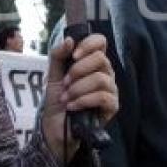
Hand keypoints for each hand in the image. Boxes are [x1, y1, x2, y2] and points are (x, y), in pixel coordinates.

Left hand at [41, 34, 117, 165]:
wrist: (56, 126)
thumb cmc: (58, 99)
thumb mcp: (53, 75)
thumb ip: (58, 55)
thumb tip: (70, 40)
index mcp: (93, 62)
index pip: (100, 41)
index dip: (88, 44)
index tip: (74, 55)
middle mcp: (105, 72)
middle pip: (101, 59)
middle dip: (78, 70)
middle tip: (65, 83)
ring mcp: (111, 89)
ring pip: (100, 79)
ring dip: (78, 88)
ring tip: (66, 98)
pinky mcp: (112, 106)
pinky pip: (103, 97)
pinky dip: (84, 100)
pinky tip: (73, 106)